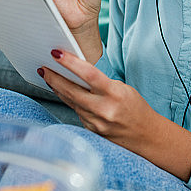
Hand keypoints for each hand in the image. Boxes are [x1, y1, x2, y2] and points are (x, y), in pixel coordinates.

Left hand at [38, 48, 155, 144]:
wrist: (146, 137)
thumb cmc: (136, 108)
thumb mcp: (123, 89)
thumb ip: (100, 82)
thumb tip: (77, 73)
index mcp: (115, 95)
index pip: (89, 75)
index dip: (70, 63)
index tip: (56, 53)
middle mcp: (104, 110)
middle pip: (72, 91)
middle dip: (54, 77)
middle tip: (43, 67)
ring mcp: (96, 123)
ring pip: (71, 102)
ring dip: (58, 88)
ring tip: (48, 76)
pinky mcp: (91, 131)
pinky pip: (76, 112)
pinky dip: (69, 100)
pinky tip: (63, 92)